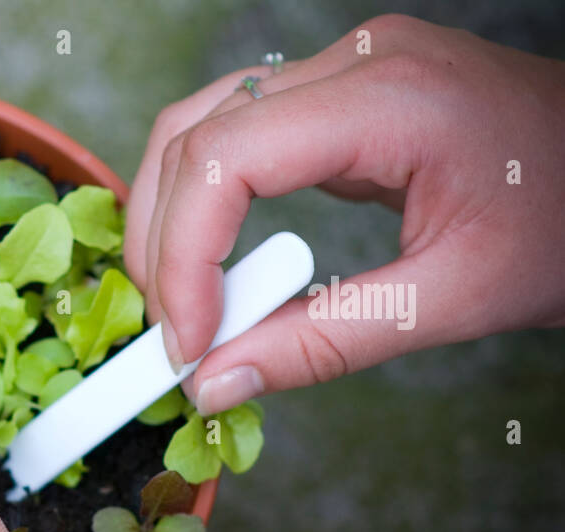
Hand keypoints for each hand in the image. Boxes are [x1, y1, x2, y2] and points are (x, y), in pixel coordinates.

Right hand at [125, 13, 564, 414]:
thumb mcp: (456, 299)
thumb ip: (327, 343)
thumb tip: (216, 383)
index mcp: (391, 98)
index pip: (228, 156)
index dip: (184, 255)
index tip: (187, 343)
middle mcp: (354, 61)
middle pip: (195, 134)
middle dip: (163, 244)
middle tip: (176, 338)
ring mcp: (344, 68)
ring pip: (199, 127)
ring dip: (171, 221)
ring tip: (188, 307)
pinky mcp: (338, 93)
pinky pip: (236, 134)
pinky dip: (207, 205)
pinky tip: (220, 267)